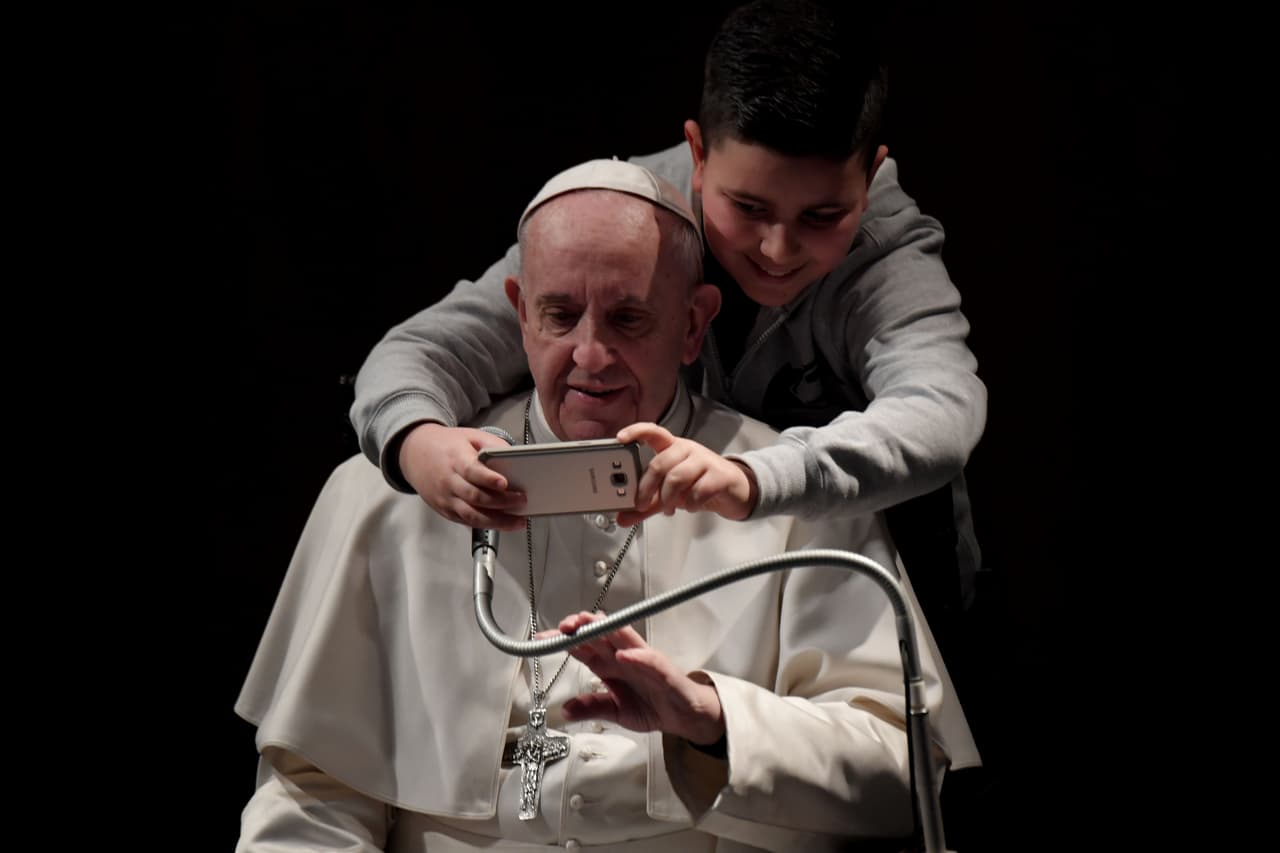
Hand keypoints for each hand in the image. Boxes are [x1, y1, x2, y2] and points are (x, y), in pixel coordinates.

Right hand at [398, 422, 525, 529]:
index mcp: (455, 459)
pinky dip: (486, 525)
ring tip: (518, 521)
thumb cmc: (446, 445)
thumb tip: (515, 458)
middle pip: (475, 497)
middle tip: (521, 501)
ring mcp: (445, 499)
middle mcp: (448, 481)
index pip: (472, 471)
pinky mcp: (445, 510)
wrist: (414, 454)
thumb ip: (492, 445)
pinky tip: (502, 523)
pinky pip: (466, 522)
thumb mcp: (470, 436)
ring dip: (497, 521)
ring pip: (471, 516)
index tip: (505, 483)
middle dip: (501, 502)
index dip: (488, 479)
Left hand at [556, 611, 724, 745]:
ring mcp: (643, 660)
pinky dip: (636, 656)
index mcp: (610, 665)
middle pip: (599, 635)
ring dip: (605, 629)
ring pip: (623, 638)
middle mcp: (624, 656)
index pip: (583, 647)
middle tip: (563, 625)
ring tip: (588, 623)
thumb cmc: (652, 705)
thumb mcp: (615, 711)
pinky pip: (649, 660)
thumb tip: (565, 710)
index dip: (564, 641)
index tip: (543, 639)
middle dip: (581, 627)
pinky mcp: (663, 670)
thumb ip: (592, 707)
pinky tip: (623, 655)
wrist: (684, 715)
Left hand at [615, 423, 758, 525]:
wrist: (734, 489)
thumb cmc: (699, 484)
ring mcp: (704, 460)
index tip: (620, 438)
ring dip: (668, 497)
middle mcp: (687, 450)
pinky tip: (689, 507)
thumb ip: (647, 505)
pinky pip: (699, 490)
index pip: (653, 432)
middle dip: (647, 486)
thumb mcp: (669, 493)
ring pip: (677, 476)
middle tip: (641, 504)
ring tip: (668, 508)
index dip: (636, 431)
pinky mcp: (720, 475)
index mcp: (672, 448)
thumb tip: (622, 518)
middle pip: (660, 462)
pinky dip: (690, 503)